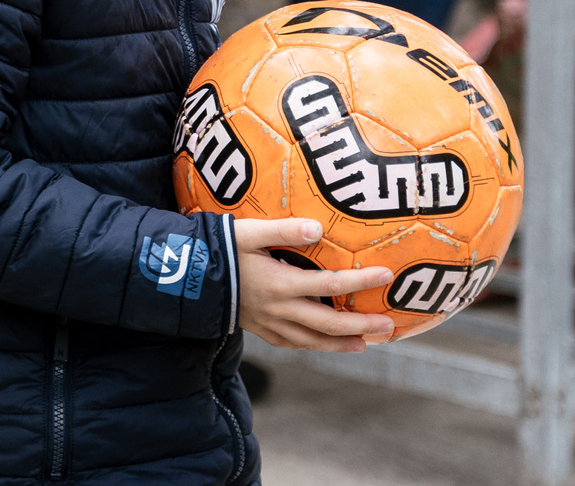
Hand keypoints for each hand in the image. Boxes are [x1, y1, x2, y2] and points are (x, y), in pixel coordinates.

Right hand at [233, 219, 394, 351]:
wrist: (185, 277)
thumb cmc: (218, 248)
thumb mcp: (247, 232)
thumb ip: (283, 230)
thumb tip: (318, 228)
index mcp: (281, 284)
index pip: (331, 284)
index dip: (361, 281)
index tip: (386, 275)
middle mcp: (280, 310)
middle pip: (330, 324)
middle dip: (363, 326)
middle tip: (389, 325)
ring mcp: (270, 324)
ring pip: (314, 341)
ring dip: (343, 344)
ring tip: (366, 343)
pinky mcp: (260, 330)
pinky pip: (293, 344)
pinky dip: (314, 346)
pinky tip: (325, 343)